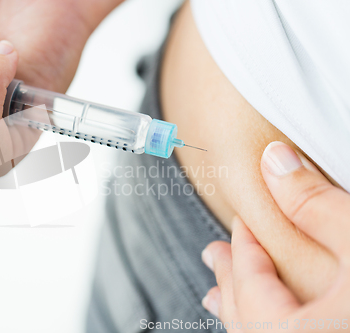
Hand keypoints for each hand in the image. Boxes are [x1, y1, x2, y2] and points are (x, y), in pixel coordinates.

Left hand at [201, 141, 349, 331]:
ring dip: (239, 311)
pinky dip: (260, 330)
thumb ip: (315, 204)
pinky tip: (263, 324)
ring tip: (215, 296)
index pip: (254, 286)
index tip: (241, 222)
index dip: (245, 248)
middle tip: (213, 254)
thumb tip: (274, 158)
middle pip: (249, 320)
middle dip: (230, 280)